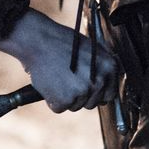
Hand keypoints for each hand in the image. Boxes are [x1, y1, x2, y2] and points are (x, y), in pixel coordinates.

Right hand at [0, 8, 117, 111]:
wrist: (39, 41)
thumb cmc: (62, 42)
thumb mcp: (91, 49)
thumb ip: (101, 67)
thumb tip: (106, 80)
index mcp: (109, 67)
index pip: (109, 94)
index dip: (97, 92)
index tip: (86, 87)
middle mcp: (99, 81)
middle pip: (93, 103)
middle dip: (81, 95)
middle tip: (68, 79)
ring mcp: (82, 92)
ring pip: (76, 106)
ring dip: (67, 97)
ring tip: (58, 77)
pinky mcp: (65, 100)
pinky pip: (60, 108)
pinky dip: (53, 99)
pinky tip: (50, 83)